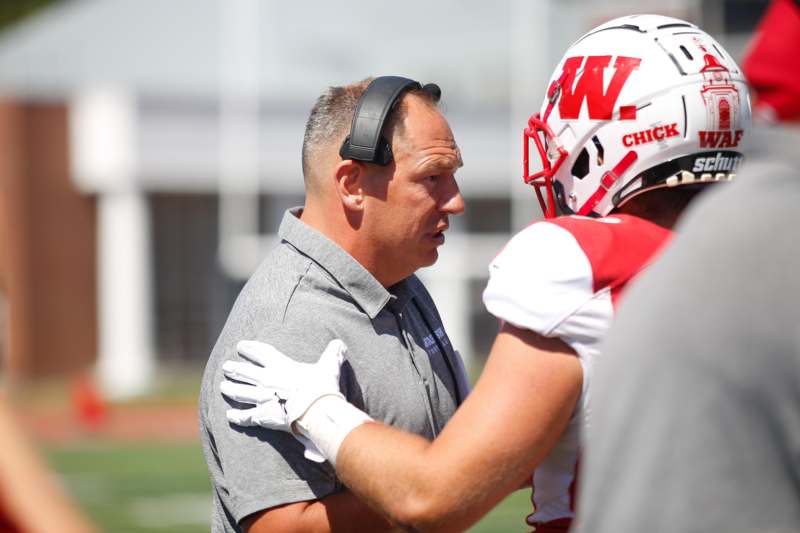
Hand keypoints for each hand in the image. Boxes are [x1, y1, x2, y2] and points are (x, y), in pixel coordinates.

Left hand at [221, 339, 346, 461]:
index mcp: (282, 366)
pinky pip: (246, 416)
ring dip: (232, 389)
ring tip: (223, 386)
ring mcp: (263, 398)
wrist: (316, 412)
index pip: (262, 353)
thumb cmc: (323, 388)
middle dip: (235, 369)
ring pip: (241, 393)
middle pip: (247, 373)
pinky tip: (229, 415)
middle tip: (226, 367)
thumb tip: (340, 343)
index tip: (240, 346)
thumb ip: (333, 353)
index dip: (251, 349)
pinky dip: (237, 416)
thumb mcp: (330, 366)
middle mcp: (268, 380)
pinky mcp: (263, 416)